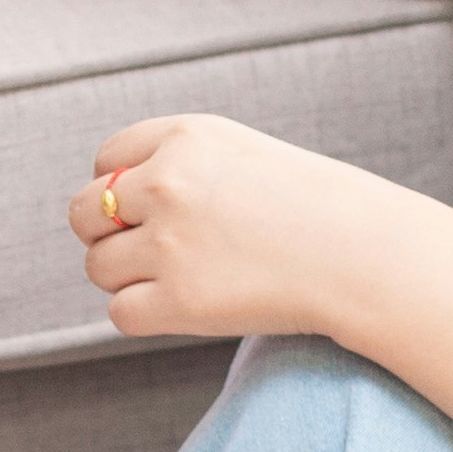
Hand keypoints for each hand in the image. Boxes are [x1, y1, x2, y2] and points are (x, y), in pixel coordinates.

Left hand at [71, 114, 424, 343]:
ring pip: (98, 267)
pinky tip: (187, 306)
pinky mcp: (178, 300)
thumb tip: (112, 202)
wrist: (367, 255)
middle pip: (85, 213)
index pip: (105, 161)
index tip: (152, 211)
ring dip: (128, 278)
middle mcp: (168, 183)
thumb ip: (179, 165)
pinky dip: (144, 314)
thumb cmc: (315, 209)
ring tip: (183, 278)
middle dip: (108, 235)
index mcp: (185, 137)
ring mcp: (169, 243)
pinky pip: (120, 313)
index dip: (120, 191)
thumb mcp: (242, 155)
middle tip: (154, 252)